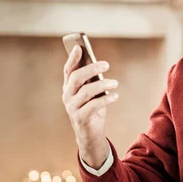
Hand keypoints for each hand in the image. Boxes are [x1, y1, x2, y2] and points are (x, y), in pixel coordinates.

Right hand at [62, 45, 118, 167]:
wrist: (90, 134)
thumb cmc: (93, 109)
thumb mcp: (92, 93)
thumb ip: (93, 80)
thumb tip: (99, 66)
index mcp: (69, 87)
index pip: (68, 70)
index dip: (72, 58)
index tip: (79, 47)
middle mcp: (67, 96)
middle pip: (76, 78)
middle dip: (91, 68)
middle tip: (106, 64)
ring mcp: (72, 108)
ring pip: (86, 91)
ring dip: (103, 84)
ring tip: (115, 83)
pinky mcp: (80, 118)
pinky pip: (93, 105)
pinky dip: (106, 99)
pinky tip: (115, 95)